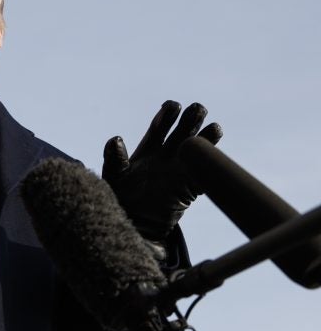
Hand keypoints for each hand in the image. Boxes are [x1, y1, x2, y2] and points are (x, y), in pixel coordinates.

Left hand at [102, 101, 222, 243]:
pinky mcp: (190, 187)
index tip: (172, 106)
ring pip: (197, 149)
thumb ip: (114, 158)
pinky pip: (204, 174)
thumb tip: (115, 139)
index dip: (166, 115)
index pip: (159, 127)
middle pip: (182, 131)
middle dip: (190, 118)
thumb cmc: (120, 197)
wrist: (134, 224)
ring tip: (214, 128)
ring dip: (206, 137)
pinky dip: (211, 164)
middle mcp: (166, 155)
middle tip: (197, 108)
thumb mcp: (113, 176)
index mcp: (148, 149)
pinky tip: (216, 157)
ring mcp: (180, 170)